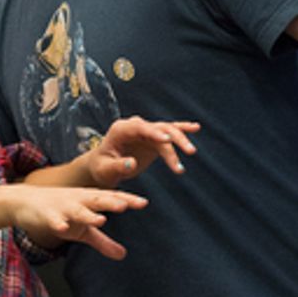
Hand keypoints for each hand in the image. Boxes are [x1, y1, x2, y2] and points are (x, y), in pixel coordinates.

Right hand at [8, 182, 147, 258]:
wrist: (25, 202)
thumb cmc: (60, 213)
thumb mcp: (83, 230)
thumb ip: (103, 242)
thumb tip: (123, 255)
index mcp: (89, 200)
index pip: (111, 198)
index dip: (127, 200)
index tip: (144, 203)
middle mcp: (78, 200)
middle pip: (97, 200)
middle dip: (111, 202)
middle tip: (125, 205)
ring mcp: (62, 207)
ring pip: (77, 210)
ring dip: (88, 214)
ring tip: (101, 220)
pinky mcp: (46, 215)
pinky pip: (53, 220)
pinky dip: (57, 223)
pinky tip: (62, 228)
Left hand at [85, 117, 200, 187]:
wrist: (103, 167)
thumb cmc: (102, 168)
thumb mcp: (106, 170)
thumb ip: (118, 166)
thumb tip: (132, 163)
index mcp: (121, 129)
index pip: (139, 127)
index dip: (154, 132)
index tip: (166, 140)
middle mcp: (135, 126)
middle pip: (158, 128)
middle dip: (174, 138)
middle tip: (188, 151)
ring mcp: (146, 131)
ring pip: (167, 131)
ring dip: (180, 140)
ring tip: (191, 152)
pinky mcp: (154, 139)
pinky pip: (169, 133)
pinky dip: (182, 129)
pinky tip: (195, 127)